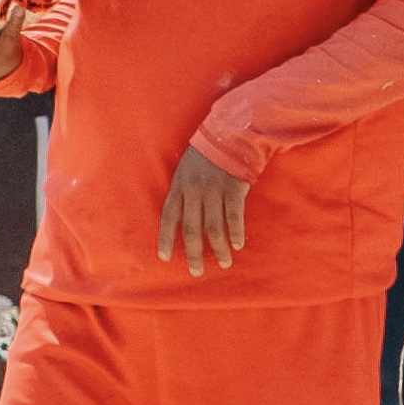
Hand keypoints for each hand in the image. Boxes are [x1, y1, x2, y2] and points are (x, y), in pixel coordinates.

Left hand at [157, 146, 250, 275]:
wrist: (229, 133)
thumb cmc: (206, 154)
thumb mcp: (185, 170)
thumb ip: (183, 192)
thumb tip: (181, 218)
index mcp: (179, 186)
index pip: (169, 217)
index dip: (166, 238)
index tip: (165, 257)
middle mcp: (195, 191)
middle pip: (192, 229)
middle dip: (194, 253)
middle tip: (196, 272)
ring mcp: (214, 190)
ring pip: (214, 227)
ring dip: (219, 248)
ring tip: (223, 263)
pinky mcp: (233, 188)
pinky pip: (234, 215)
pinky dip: (236, 232)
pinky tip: (238, 244)